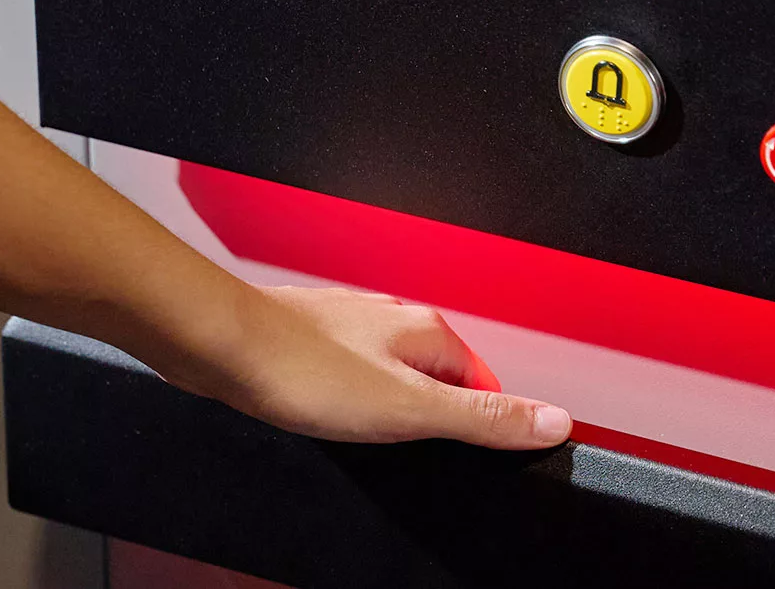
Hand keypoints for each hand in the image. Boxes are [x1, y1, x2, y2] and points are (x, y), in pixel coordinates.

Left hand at [157, 285, 571, 449]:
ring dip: (381, 409)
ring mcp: (354, 326)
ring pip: (391, 377)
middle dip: (422, 419)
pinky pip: (351, 375)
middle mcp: (395, 320)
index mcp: (430, 332)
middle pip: (438, 381)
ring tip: (352, 427)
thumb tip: (553, 420)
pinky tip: (324, 411)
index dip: (472, 426)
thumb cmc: (304, 370)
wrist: (221, 342)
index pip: (484, 385)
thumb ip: (482, 418)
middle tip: (391, 444)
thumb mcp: (409, 409)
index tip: (449, 453)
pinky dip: (346, 399)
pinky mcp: (319, 339)